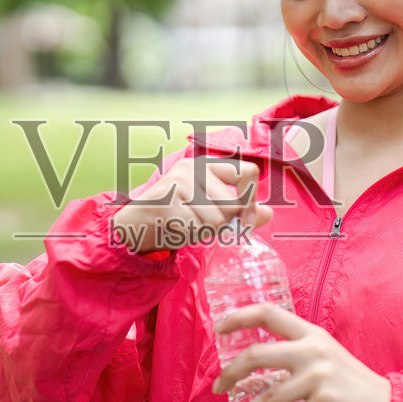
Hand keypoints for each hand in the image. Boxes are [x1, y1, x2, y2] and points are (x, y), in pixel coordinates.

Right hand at [111, 154, 273, 253]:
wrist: (133, 227)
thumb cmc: (175, 217)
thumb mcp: (208, 210)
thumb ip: (238, 210)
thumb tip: (269, 213)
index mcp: (205, 165)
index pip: (248, 172)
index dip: (252, 198)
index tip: (244, 218)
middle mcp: (193, 168)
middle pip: (233, 204)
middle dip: (223, 225)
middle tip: (201, 226)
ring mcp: (179, 183)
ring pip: (217, 219)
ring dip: (205, 232)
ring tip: (186, 225)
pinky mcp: (168, 200)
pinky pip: (197, 228)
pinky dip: (190, 236)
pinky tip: (176, 230)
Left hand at [211, 303, 391, 401]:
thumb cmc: (349, 383)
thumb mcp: (324, 355)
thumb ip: (296, 351)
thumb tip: (254, 362)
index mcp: (310, 333)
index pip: (268, 313)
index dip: (239, 317)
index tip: (218, 328)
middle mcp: (313, 350)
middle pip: (256, 355)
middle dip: (230, 374)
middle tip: (218, 388)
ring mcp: (319, 377)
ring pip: (266, 398)